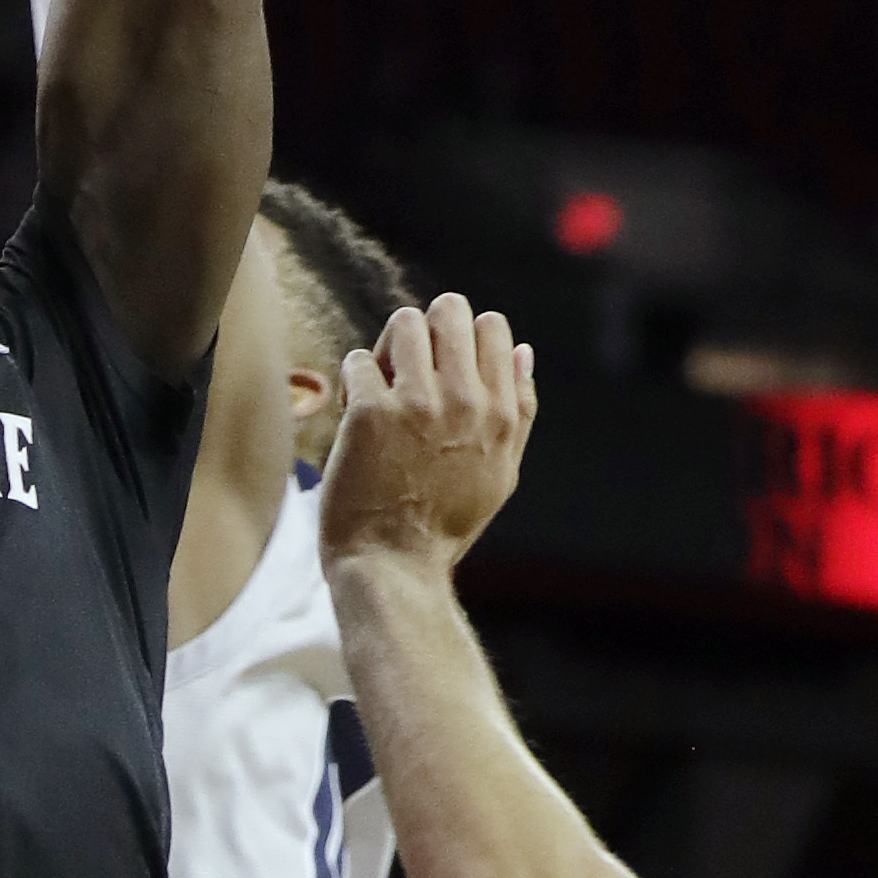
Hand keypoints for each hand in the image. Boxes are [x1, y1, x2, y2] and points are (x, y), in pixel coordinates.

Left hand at [320, 294, 536, 576]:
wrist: (392, 568)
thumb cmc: (444, 524)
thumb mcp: (500, 472)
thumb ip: (517, 409)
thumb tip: (523, 349)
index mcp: (500, 414)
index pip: (492, 326)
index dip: (463, 339)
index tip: (443, 373)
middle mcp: (464, 402)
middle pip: (449, 309)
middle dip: (426, 330)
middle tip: (409, 370)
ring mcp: (416, 405)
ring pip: (403, 322)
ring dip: (388, 349)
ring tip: (382, 387)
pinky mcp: (369, 412)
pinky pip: (358, 360)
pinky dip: (354, 382)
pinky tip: (356, 416)